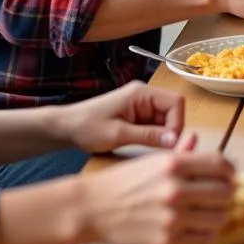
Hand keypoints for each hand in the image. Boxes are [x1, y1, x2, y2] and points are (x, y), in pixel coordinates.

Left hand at [61, 80, 184, 153]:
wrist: (65, 128)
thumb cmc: (87, 127)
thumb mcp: (118, 135)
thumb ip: (148, 136)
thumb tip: (175, 140)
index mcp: (142, 93)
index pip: (176, 102)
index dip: (178, 122)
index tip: (170, 143)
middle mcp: (145, 96)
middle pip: (173, 111)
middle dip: (171, 131)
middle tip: (163, 150)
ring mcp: (142, 106)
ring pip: (166, 120)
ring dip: (163, 135)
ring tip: (152, 150)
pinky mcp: (138, 116)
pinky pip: (156, 125)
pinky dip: (155, 137)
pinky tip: (146, 147)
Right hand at [79, 136, 235, 243]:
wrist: (91, 208)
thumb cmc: (121, 181)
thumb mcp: (149, 160)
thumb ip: (178, 152)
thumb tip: (196, 138)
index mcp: (173, 164)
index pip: (220, 164)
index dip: (230, 171)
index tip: (229, 176)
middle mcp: (176, 189)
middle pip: (226, 192)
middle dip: (226, 194)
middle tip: (220, 197)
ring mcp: (173, 217)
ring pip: (220, 217)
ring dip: (219, 215)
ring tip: (210, 213)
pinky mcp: (168, 242)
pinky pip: (206, 239)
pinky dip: (208, 234)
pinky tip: (200, 228)